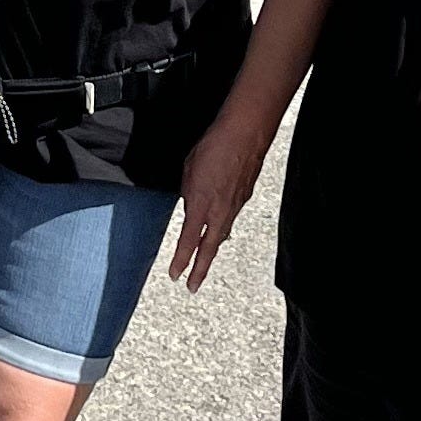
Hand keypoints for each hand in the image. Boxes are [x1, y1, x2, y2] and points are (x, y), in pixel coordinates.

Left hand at [168, 112, 274, 289]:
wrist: (245, 134)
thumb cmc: (214, 147)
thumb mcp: (189, 171)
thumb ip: (189, 193)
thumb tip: (191, 202)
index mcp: (201, 206)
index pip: (188, 242)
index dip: (181, 261)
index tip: (175, 275)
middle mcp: (219, 211)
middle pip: (209, 249)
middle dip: (200, 270)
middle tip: (193, 286)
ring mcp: (235, 206)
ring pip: (221, 234)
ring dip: (211, 249)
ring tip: (203, 261)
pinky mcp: (244, 196)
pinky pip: (230, 218)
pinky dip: (222, 226)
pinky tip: (219, 226)